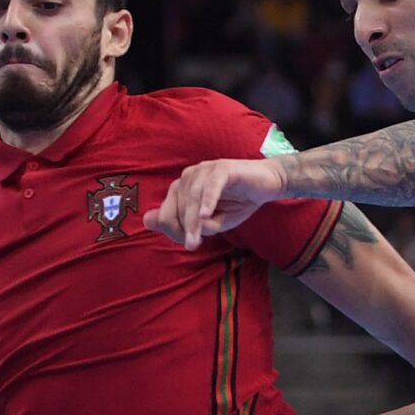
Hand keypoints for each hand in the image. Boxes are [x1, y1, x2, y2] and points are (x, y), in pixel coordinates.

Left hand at [151, 158, 287, 249]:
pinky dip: (208, 201)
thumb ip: (184, 223)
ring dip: (194, 222)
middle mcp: (189, 176)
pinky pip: (211, 187)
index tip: (187, 244)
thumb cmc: (239, 203)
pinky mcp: (223, 169)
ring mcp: (205, 170)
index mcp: (183, 188)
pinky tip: (207, 216)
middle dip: (185, 228)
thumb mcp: (213, 221)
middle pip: (179, 207)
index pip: (168, 211)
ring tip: (197, 241)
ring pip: (193, 199)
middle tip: (193, 245)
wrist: (267, 184)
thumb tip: (147, 220)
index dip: (173, 229)